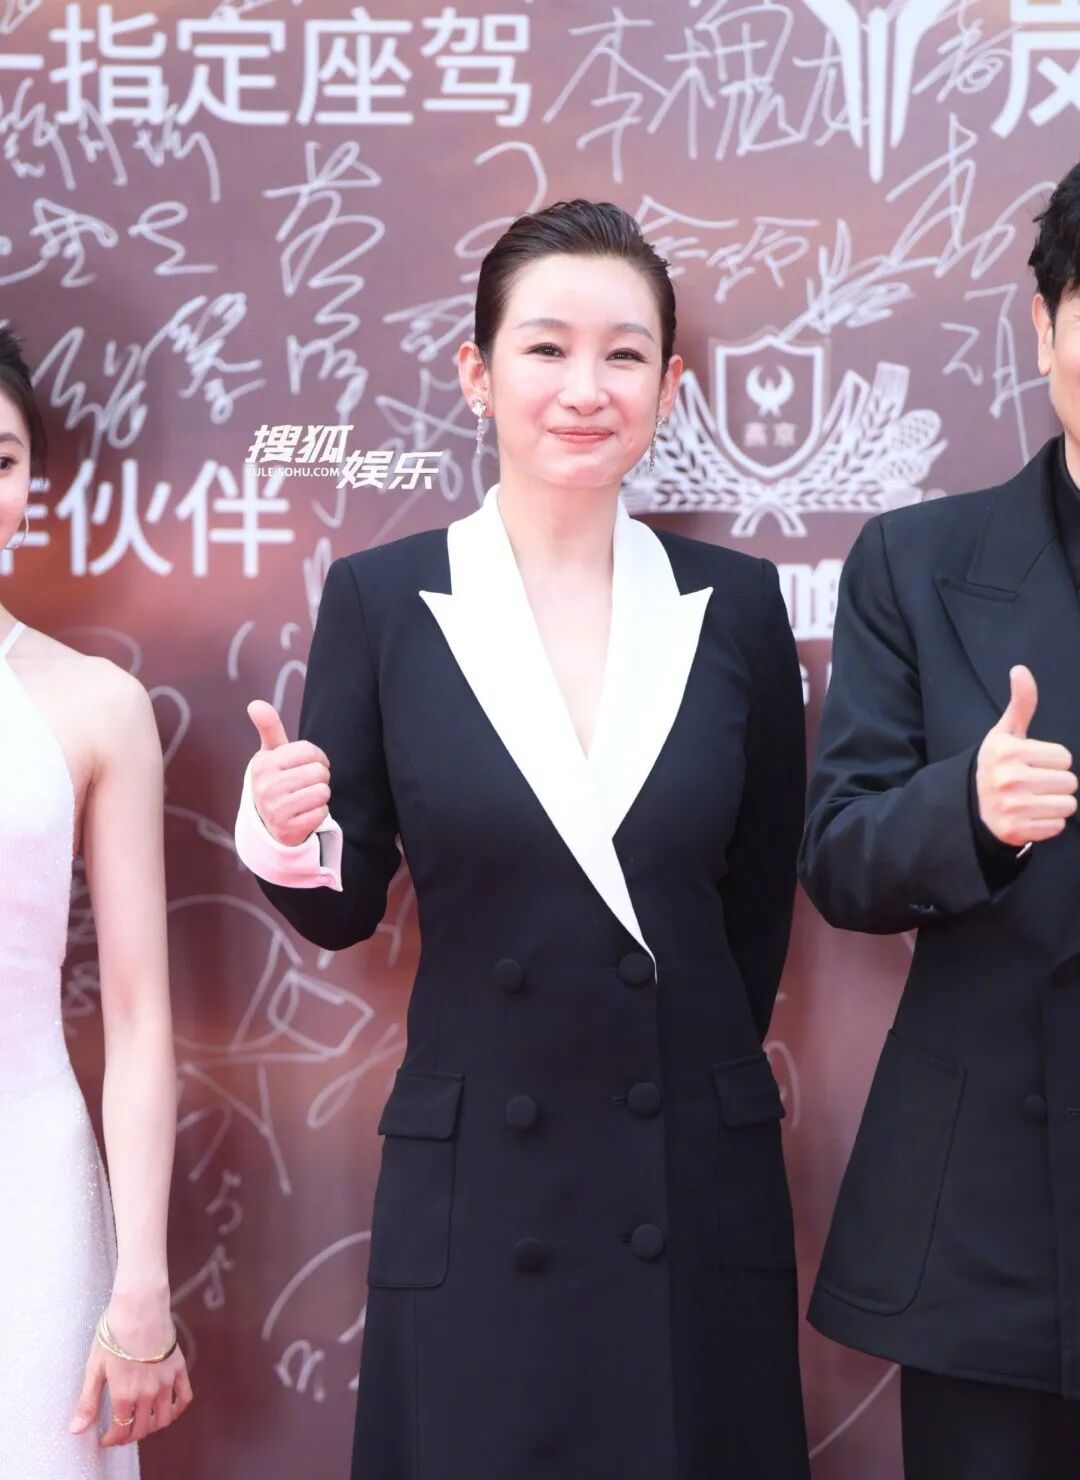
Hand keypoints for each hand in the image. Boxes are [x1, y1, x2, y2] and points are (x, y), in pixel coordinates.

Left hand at [70, 1298, 192, 1446]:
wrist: (140, 1305)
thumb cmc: (114, 1333)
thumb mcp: (95, 1368)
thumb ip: (88, 1401)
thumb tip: (77, 1430)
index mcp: (125, 1395)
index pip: (121, 1431)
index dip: (112, 1439)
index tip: (106, 1439)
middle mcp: (148, 1393)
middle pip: (142, 1428)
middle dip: (129, 1436)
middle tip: (121, 1432)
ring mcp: (166, 1382)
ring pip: (164, 1419)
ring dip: (152, 1427)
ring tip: (142, 1422)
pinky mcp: (179, 1368)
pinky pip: (184, 1398)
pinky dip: (177, 1409)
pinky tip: (167, 1408)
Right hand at [247, 700, 331, 846]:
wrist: (268, 822)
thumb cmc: (276, 779)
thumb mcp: (271, 753)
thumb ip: (269, 727)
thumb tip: (255, 703)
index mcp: (263, 764)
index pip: (309, 750)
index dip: (317, 756)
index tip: (309, 764)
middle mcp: (265, 787)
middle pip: (319, 772)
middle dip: (319, 777)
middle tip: (306, 784)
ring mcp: (275, 810)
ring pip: (322, 792)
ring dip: (320, 795)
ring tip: (305, 798)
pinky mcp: (288, 829)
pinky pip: (321, 813)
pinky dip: (318, 813)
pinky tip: (304, 814)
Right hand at [975, 665, 1077, 845]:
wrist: (969, 805)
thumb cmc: (997, 765)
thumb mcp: (1005, 734)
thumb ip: (1021, 704)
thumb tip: (1020, 669)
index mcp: (1008, 751)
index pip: (1064, 757)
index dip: (1052, 760)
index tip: (1032, 764)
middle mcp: (1008, 779)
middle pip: (1070, 782)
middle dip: (1056, 783)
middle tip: (1034, 784)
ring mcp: (1012, 807)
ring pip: (1067, 805)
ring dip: (1055, 804)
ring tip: (1034, 800)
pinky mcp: (1016, 831)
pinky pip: (1057, 826)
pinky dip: (1047, 824)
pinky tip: (1029, 816)